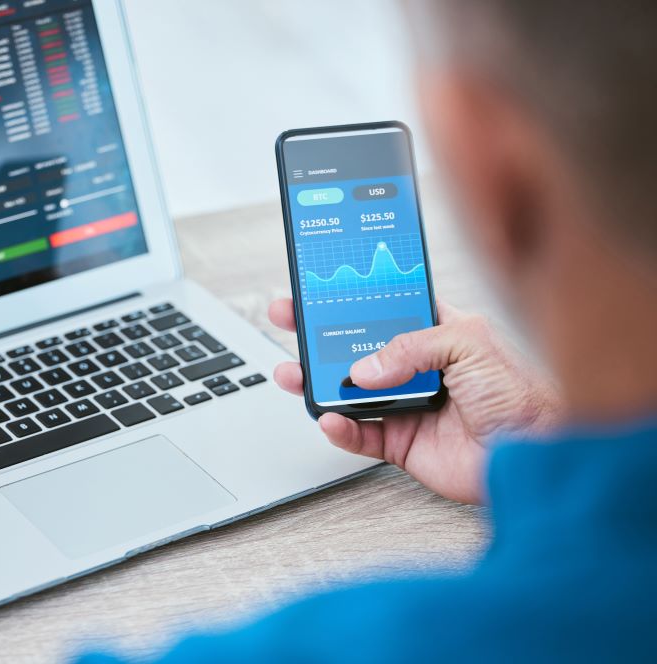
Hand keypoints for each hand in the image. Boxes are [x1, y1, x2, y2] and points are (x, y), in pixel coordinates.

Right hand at [268, 299, 560, 503]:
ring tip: (293, 372)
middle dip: (317, 332)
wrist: (535, 456)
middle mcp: (416, 367)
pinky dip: (339, 428)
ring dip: (316, 380)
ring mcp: (404, 404)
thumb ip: (411, 346)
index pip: (383, 306)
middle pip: (354, 345)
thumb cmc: (521, 396)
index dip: (352, 294)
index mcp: (435, 331)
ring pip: (348, 390)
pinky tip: (330, 418)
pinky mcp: (400, 442)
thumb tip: (365, 366)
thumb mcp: (469, 345)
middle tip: (288, 317)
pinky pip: (358, 435)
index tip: (320, 283)